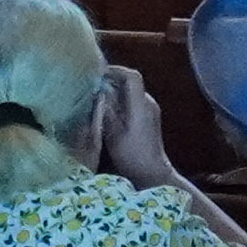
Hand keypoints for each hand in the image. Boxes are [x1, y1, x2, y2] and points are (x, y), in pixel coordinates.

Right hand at [90, 63, 180, 187]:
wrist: (154, 175)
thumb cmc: (134, 156)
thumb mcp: (114, 135)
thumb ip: (106, 111)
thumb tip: (97, 92)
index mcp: (141, 105)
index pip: (132, 76)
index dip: (115, 70)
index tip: (98, 74)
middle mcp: (148, 103)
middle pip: (130, 82)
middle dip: (111, 81)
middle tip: (92, 87)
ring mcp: (150, 110)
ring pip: (130, 92)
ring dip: (114, 92)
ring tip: (96, 99)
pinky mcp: (148, 118)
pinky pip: (132, 101)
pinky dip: (119, 101)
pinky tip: (107, 113)